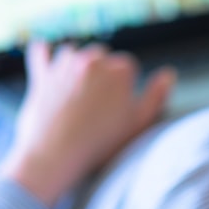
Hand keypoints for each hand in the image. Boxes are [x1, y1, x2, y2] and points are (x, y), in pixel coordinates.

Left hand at [1, 42, 175, 206]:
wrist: (56, 155)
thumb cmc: (101, 143)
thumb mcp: (139, 123)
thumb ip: (157, 96)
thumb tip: (168, 74)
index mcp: (119, 70)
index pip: (128, 66)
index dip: (126, 85)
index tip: (120, 103)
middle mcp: (92, 60)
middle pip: (102, 57)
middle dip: (102, 72)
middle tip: (99, 100)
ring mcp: (64, 65)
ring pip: (75, 53)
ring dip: (77, 65)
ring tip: (78, 89)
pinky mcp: (41, 76)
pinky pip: (40, 54)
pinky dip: (43, 54)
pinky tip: (45, 53)